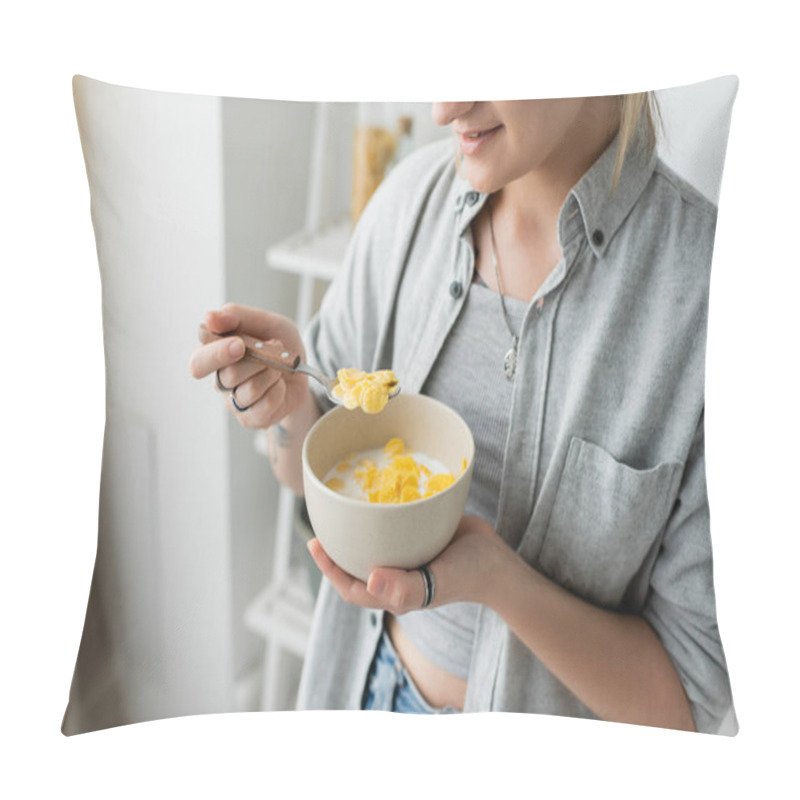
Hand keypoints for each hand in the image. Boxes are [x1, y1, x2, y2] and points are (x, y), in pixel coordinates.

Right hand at [189, 302, 309, 428]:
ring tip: (278, 366)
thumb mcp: (265, 322)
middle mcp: (220, 381)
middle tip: (271, 349)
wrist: (303, 369)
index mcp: (215, 356)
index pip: (199, 363)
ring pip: (249, 391)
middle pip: (228, 376)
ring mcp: (235, 402)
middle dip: (256, 361)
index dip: (216, 354)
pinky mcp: (252, 418)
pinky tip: (280, 384)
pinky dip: (279, 390)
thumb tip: (209, 317)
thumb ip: (236, 316)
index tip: (239, 344)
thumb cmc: (279, 345)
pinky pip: (266, 405)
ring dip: (271, 373)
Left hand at [307, 515, 510, 613]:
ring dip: (357, 532)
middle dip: (337, 548)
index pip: (352, 587)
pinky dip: (381, 516)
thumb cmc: (468, 575)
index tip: (315, 545)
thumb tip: (370, 580)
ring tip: (341, 508)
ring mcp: (408, 555)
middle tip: (322, 522)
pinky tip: (374, 497)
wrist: (498, 560)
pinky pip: (394, 528)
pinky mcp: (420, 536)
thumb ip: (407, 587)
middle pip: (357, 565)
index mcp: (394, 592)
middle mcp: (396, 574)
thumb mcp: (438, 582)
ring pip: (374, 546)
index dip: (329, 569)